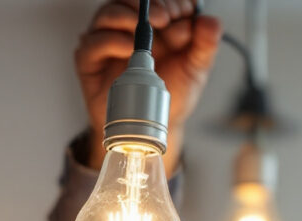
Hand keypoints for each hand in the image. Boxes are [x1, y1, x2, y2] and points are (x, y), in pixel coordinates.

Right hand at [76, 0, 221, 171]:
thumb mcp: (195, 70)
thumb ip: (205, 46)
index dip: (172, 2)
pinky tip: (128, 48)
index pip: (159, 0)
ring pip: (109, 13)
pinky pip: (93, 42)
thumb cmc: (171, 94)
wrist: (152, 128)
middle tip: (167, 18)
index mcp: (155, 23)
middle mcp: (129, 26)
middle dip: (152, 4)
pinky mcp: (90, 59)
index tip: (184, 14)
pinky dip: (111, 41)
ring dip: (128, 15)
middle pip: (131, 0)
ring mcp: (108, 40)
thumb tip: (211, 22)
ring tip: (147, 29)